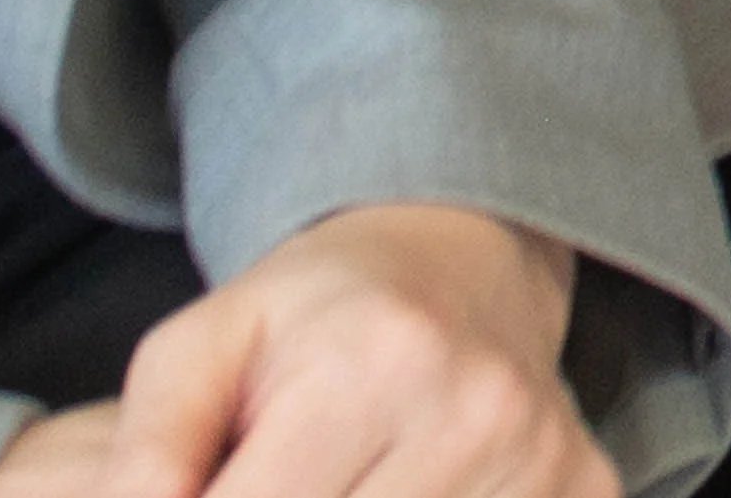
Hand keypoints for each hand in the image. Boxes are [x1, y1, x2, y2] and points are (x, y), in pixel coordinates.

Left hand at [0, 207, 598, 497]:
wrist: (466, 257)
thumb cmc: (313, 313)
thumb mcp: (199, 349)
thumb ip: (144, 457)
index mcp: (368, 369)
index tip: (207, 494)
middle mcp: (473, 413)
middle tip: (268, 484)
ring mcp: (542, 458)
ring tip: (337, 481)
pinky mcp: (586, 484)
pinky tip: (390, 490)